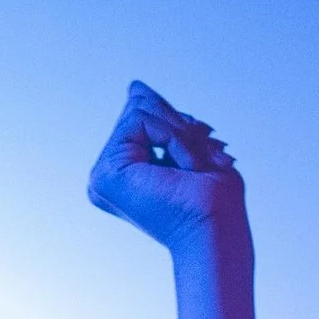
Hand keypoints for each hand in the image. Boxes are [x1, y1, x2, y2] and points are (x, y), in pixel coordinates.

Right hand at [88, 81, 246, 254]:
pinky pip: (140, 120)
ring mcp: (102, 176)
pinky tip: (184, 170)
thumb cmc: (213, 201)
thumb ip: (158, 118)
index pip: (142, 115)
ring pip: (139, 111)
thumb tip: (133, 87)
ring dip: (180, 135)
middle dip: (178, 126)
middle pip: (136, 109)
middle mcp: (107, 174)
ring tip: (193, 171)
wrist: (216, 232)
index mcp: (124, 171)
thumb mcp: (188, 144)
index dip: (177, 124)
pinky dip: (174, 138)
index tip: (202, 157)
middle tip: (200, 164)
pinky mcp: (105, 174)